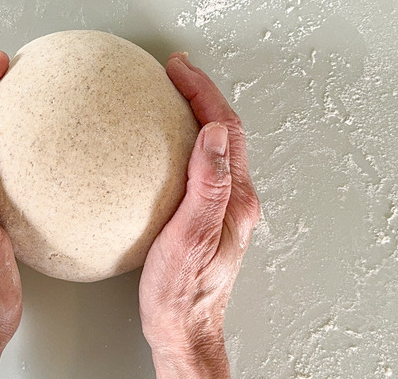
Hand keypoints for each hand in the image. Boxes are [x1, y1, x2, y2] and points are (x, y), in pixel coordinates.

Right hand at [139, 53, 260, 377]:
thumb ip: (208, 186)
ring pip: (214, 146)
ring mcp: (223, 208)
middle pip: (224, 131)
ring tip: (171, 94)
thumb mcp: (191, 238)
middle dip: (201, 94)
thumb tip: (214, 133)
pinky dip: (184, 140)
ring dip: (196, 114)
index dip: (203, 91)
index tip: (178, 68)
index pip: (225, 128)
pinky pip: (200, 166)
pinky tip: (161, 143)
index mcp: (236, 198)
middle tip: (174, 71)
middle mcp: (235, 199)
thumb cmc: (183, 293)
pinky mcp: (205, 217)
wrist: (184, 329)